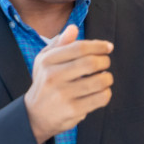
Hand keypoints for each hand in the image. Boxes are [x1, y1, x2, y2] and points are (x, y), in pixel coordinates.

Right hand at [24, 25, 112, 143]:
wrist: (35, 115)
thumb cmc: (46, 83)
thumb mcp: (45, 61)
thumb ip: (60, 44)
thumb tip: (73, 28)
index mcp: (47, 61)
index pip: (79, 47)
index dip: (98, 45)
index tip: (108, 47)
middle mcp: (53, 76)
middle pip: (91, 63)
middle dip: (105, 61)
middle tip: (105, 63)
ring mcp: (63, 94)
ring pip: (100, 81)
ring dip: (107, 78)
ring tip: (104, 78)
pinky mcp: (73, 109)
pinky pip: (101, 97)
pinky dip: (106, 93)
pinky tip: (100, 91)